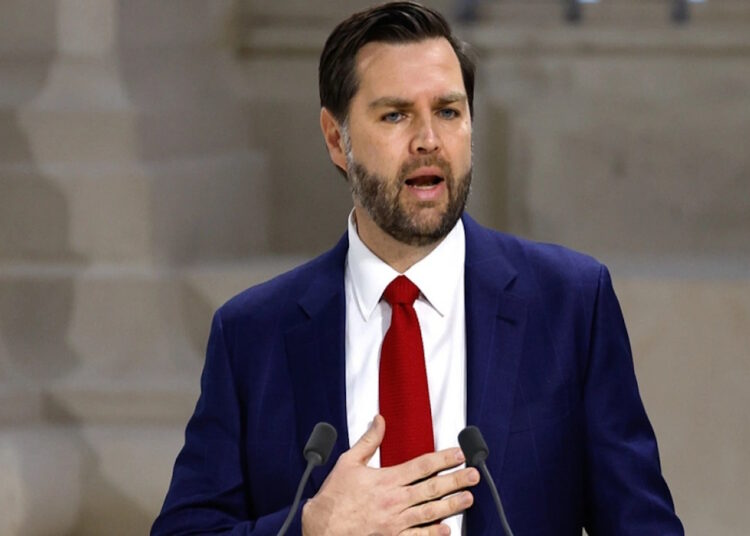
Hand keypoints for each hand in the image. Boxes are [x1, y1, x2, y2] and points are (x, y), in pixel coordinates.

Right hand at [301, 415, 478, 535]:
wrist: (322, 531)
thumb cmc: (333, 500)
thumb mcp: (347, 463)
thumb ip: (368, 441)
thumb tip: (379, 421)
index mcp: (385, 480)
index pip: (422, 465)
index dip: (443, 458)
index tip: (458, 454)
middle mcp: (394, 501)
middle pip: (432, 488)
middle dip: (456, 480)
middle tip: (474, 475)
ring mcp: (395, 523)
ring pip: (431, 512)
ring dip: (452, 505)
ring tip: (468, 498)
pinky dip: (434, 533)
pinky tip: (447, 529)